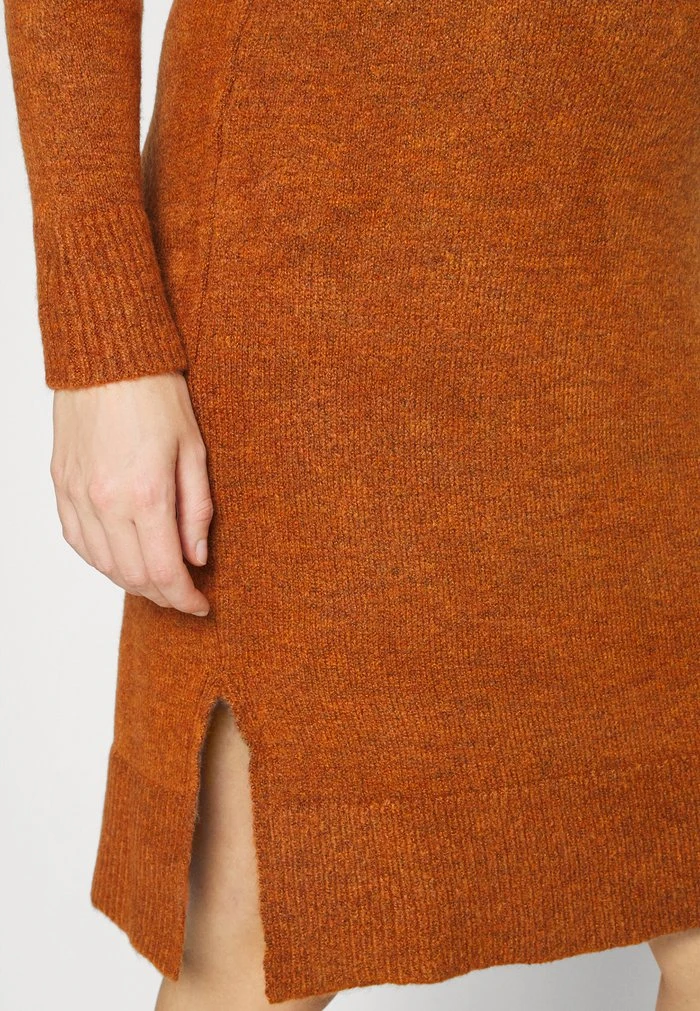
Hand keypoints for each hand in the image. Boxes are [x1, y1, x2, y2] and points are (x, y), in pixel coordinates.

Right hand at [50, 370, 211, 615]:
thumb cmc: (158, 395)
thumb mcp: (194, 451)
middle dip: (162, 595)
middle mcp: (105, 502)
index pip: (164, 570)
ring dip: (133, 582)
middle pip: (133, 576)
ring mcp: (77, 495)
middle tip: (185, 596)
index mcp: (145, 494)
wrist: (107, 356)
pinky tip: (121, 558)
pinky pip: (77, 540)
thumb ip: (197, 510)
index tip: (201, 605)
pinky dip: (101, 560)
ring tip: (159, 580)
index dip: (185, 598)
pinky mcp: (61, 485)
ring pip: (102, 564)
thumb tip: (196, 558)